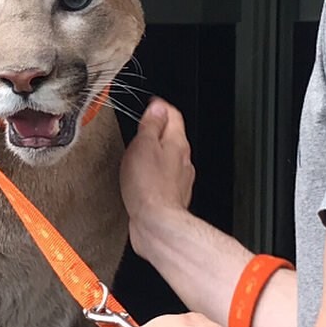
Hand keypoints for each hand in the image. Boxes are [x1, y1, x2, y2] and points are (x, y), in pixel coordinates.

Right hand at [120, 98, 195, 256]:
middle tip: (145, 123)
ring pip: (169, 157)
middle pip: (173, 136)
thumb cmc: (149, 186)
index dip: (161, 106)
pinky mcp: (170, 196)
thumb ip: (151, 125)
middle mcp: (183, 160)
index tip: (152, 103)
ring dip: (156, 151)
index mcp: (177, 143)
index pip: (173, 115)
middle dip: (159, 128)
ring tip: (142, 150)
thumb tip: (157, 107)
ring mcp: (179, 179)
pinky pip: (163, 177)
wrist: (156, 223)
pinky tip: (144, 176)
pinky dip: (154, 171)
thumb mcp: (143, 146)